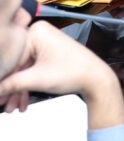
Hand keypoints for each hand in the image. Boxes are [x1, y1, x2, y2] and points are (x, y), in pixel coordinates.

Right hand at [0, 22, 123, 129]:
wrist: (96, 79)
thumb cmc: (72, 73)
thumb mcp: (36, 80)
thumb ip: (10, 85)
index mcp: (36, 32)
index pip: (10, 57)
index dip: (2, 79)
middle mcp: (39, 34)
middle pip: (15, 65)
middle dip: (9, 88)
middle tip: (3, 104)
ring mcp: (43, 44)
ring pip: (22, 70)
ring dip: (17, 91)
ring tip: (12, 108)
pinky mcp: (48, 55)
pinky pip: (31, 70)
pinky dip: (27, 86)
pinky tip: (22, 103)